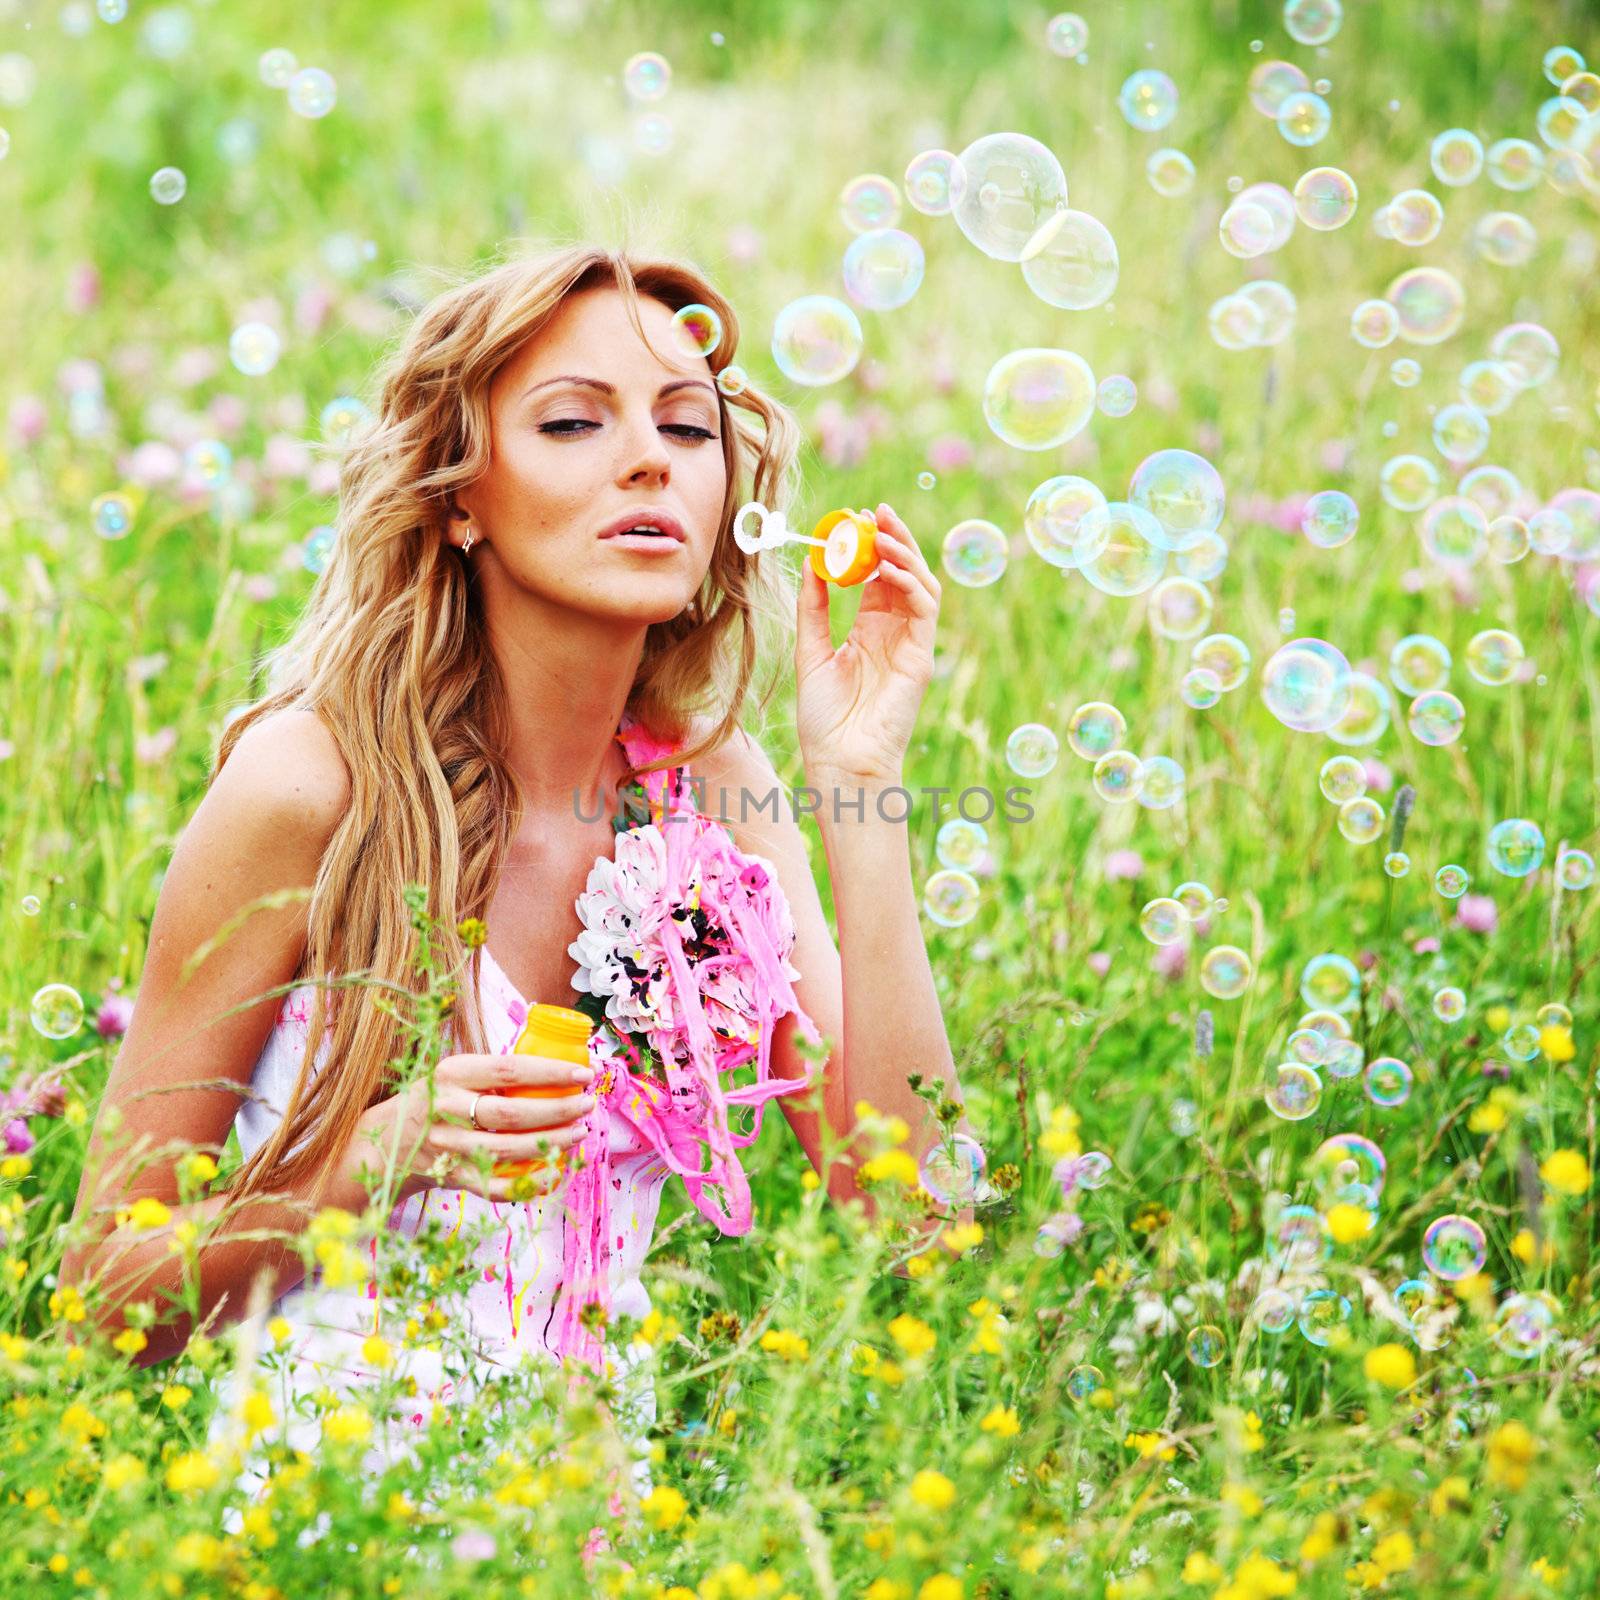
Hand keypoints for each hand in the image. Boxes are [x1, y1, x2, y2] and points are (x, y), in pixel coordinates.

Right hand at [342, 1051, 597, 1205]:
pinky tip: (556, 1172)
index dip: (550, 1072)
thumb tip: (562, 1062)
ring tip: (579, 1133)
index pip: (508, 1070)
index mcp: (452, 1073)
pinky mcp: (453, 1177)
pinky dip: (530, 1182)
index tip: (584, 1073)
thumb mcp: (457, 1073)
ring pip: (507, 1150)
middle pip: (510, 1114)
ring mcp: (449, 1147)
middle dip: (557, 1110)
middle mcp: (448, 1109)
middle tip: (586, 1105)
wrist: (389, 1140)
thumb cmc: (440, 1098)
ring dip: (550, 1144)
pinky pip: (498, 1185)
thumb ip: (495, 1072)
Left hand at [795, 502, 939, 784]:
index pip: (877, 577)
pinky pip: (925, 611)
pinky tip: (889, 567)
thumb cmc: (824, 719)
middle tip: (874, 512)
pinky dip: (911, 583)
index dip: (868, 546)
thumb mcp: (811, 651)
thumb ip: (813, 608)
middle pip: (903, 574)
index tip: (853, 519)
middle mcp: (894, 634)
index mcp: (869, 631)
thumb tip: (811, 562)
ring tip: (882, 531)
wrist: (839, 762)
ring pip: (921, 586)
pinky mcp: (920, 659)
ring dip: (905, 554)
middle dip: (892, 539)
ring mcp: (911, 645)